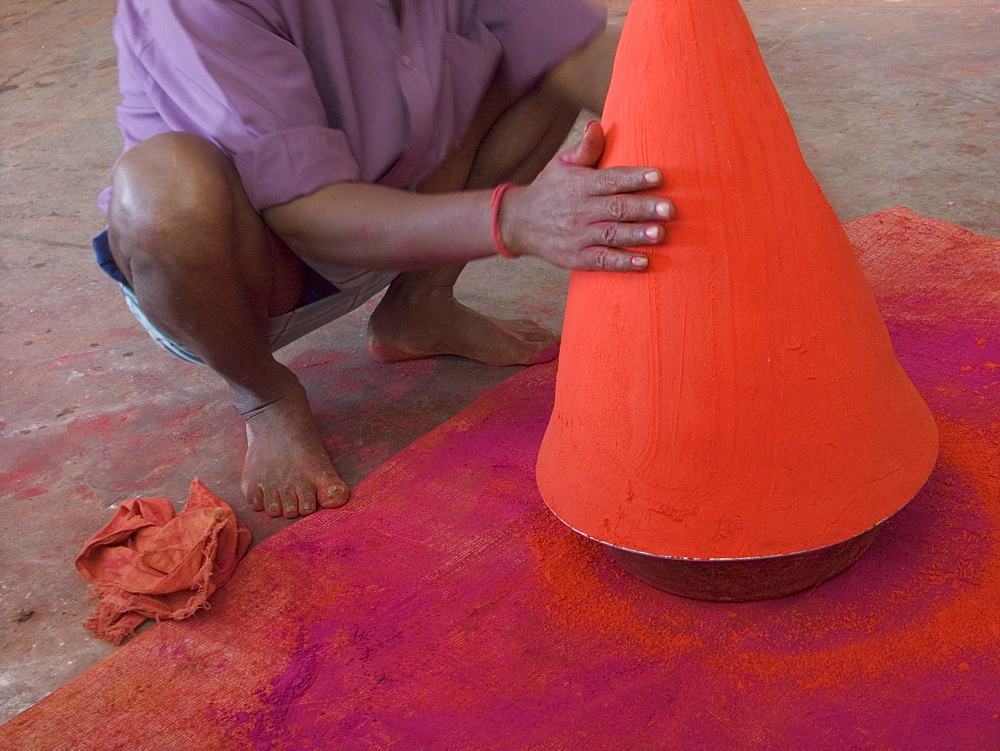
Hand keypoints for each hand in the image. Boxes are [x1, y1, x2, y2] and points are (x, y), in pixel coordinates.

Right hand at [499, 120, 672, 270]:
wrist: (519, 223)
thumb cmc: (550, 189)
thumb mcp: (562, 164)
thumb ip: (585, 148)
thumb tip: (597, 125)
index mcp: (580, 184)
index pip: (610, 179)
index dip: (634, 178)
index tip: (658, 176)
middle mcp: (580, 210)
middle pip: (615, 208)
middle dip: (643, 209)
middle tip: (669, 210)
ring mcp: (578, 236)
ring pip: (611, 234)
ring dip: (636, 235)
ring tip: (660, 234)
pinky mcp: (576, 258)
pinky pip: (601, 260)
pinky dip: (621, 263)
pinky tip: (643, 263)